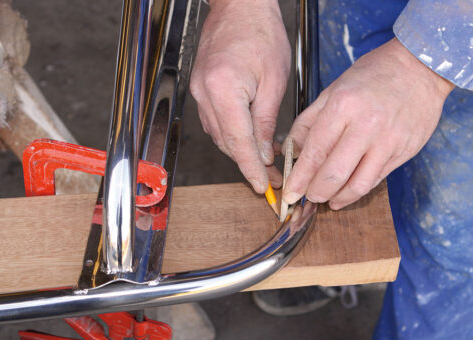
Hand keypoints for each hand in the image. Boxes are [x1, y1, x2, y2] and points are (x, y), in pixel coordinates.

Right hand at [189, 0, 289, 192]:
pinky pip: (216, 121)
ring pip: (220, 135)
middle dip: (249, 163)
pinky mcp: (200, 89)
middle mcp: (204, 93)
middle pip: (226, 142)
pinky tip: (252, 138)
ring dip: (241, 150)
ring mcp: (198, 91)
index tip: (263, 187)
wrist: (239, 5)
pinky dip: (233, 134)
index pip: (238, 141)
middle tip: (274, 178)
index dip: (251, 169)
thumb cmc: (261, 32)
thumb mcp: (274, 79)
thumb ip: (266, 120)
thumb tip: (264, 153)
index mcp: (224, 89)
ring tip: (267, 162)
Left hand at [283, 38, 454, 208]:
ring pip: (357, 184)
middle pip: (334, 174)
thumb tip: (291, 150)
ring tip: (326, 199)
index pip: (315, 152)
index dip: (299, 178)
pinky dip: (357, 191)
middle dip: (315, 193)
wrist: (421, 66)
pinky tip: (346, 193)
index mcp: (343, 105)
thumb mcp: (333, 89)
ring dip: (336, 198)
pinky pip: (376, 179)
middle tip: (307, 196)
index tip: (290, 192)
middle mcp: (366, 125)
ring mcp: (389, 141)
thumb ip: (309, 122)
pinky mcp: (404, 151)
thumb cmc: (374, 74)